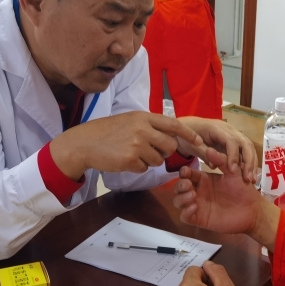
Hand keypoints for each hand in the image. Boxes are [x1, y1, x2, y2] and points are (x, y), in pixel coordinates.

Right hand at [49, 111, 203, 178]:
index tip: (199, 142)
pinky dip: (137, 167)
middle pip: (170, 146)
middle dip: (165, 152)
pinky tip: (124, 160)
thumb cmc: (108, 132)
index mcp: (144, 117)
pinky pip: (144, 168)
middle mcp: (142, 129)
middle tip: (151, 151)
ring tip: (132, 153)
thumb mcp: (130, 120)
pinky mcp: (130, 159)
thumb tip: (170, 136)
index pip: (174, 124)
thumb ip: (149, 125)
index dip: (188, 134)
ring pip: (158, 160)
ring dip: (149, 160)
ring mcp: (136, 144)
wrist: (85, 142)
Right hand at [173, 165, 280, 249]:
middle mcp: (198, 192)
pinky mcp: (199, 219)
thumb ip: (222, 161)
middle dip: (179, 185)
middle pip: (179, 187)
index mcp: (204, 179)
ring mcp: (198, 206)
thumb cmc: (243, 190)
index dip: (183, 172)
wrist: (252, 211)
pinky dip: (185, 212)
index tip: (186, 172)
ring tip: (193, 196)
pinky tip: (195, 208)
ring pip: (178, 202)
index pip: (187, 174)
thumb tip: (209, 149)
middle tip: (188, 185)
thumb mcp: (233, 173)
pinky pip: (185, 216)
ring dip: (181, 198)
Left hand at [174, 117, 256, 182]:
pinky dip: (250, 162)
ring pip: (249, 146)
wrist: (189, 126)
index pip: (231, 141)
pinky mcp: (236, 140)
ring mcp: (234, 134)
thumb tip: (214, 166)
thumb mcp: (191, 144)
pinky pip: (246, 150)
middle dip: (248, 161)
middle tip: (247, 178)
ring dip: (252, 163)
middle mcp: (229, 129)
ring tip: (251, 179)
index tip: (233, 171)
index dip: (233, 156)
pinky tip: (250, 174)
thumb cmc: (188, 135)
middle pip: (245, 143)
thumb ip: (203, 154)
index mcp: (217, 128)